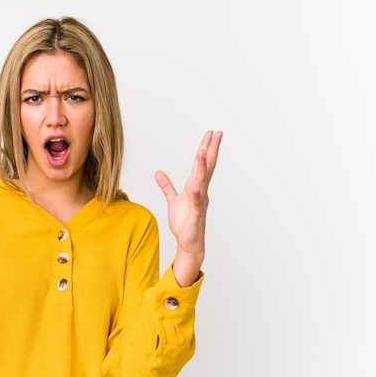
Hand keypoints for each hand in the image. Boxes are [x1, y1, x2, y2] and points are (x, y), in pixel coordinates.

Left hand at [154, 130, 222, 286]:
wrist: (188, 242)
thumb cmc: (184, 223)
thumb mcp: (172, 201)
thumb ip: (167, 186)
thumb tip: (158, 172)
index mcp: (195, 187)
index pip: (201, 164)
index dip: (205, 148)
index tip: (210, 134)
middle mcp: (200, 192)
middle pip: (207, 167)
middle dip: (211, 150)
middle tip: (217, 134)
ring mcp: (200, 202)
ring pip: (203, 181)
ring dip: (203, 167)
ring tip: (203, 151)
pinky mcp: (197, 214)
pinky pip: (198, 202)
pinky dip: (197, 193)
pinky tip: (196, 184)